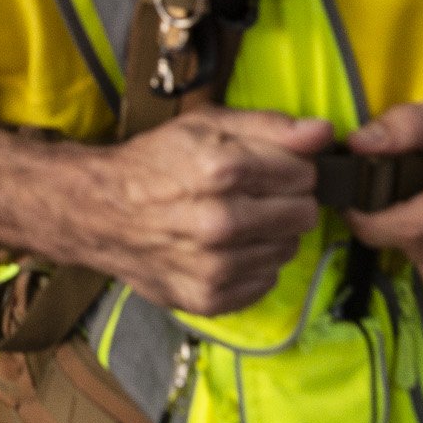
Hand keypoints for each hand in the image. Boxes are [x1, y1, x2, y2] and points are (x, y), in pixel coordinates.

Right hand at [80, 106, 330, 316]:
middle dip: (286, 200)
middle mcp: (220, 221)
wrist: (99, 211)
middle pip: (303, 214)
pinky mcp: (210, 298)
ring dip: (271, 234)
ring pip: (288, 249)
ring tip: (236, 221)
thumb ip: (271, 125)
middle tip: (253, 195)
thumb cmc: (154, 164)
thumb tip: (323, 133)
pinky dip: (253, 265)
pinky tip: (225, 248)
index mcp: (222, 169)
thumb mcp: (206, 125)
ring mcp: (215, 265)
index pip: (304, 173)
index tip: (269, 169)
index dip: (291, 168)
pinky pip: (265, 281)